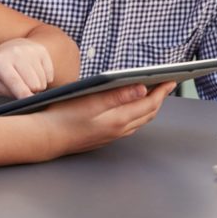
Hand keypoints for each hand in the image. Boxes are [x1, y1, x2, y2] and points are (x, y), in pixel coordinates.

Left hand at [0, 38, 54, 98]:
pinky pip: (49, 74)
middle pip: (33, 83)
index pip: (14, 80)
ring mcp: (31, 50)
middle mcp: (16, 53)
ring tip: (27, 80)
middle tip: (23, 88)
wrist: (6, 49)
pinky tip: (35, 74)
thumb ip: (8, 92)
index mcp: (0, 62)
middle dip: (31, 92)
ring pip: (42, 81)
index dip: (23, 92)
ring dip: (37, 86)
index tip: (29, 101)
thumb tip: (26, 98)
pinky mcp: (42, 50)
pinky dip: (44, 79)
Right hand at [39, 81, 176, 155]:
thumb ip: (117, 95)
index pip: (149, 104)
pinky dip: (137, 114)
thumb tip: (141, 89)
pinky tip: (132, 108)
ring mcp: (111, 135)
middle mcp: (117, 130)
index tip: (171, 79)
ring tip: (154, 93)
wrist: (45, 137)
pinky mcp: (104, 137)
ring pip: (139, 120)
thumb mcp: (90, 101)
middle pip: (148, 113)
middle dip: (160, 98)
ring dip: (149, 106)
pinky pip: (129, 125)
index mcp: (117, 120)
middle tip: (167, 84)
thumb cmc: (63, 116)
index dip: (162, 91)